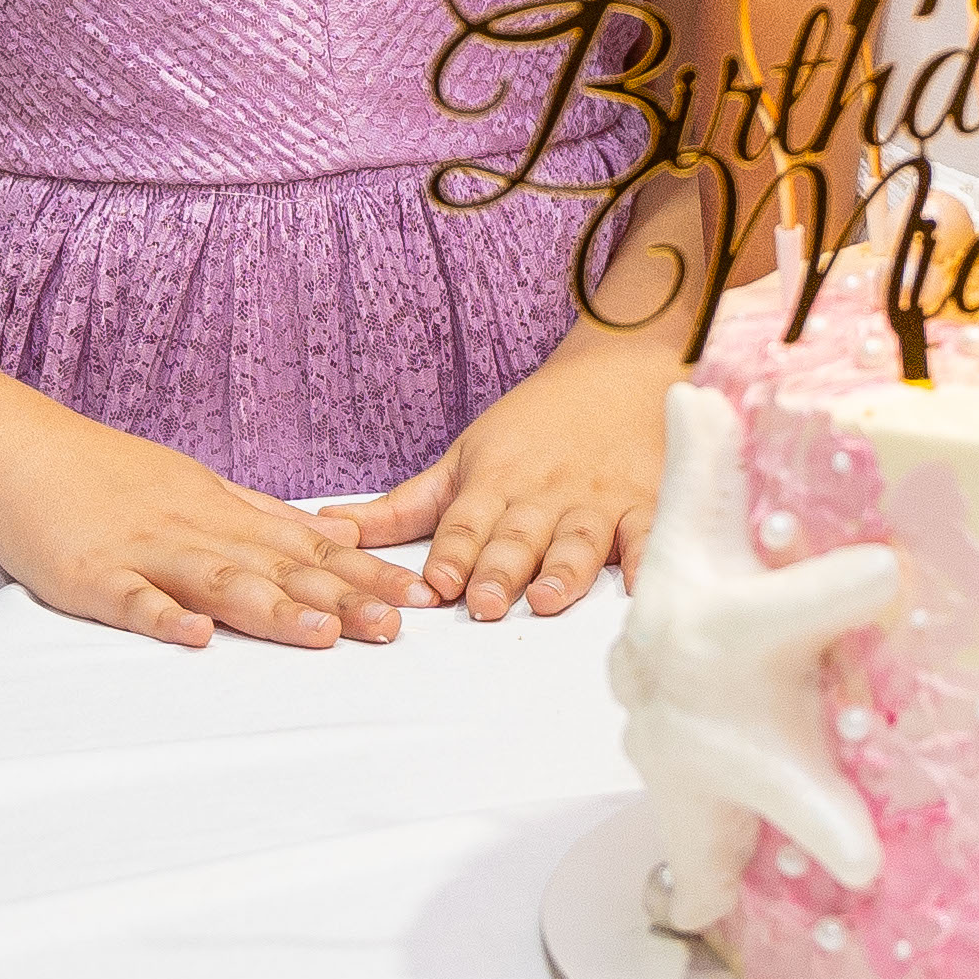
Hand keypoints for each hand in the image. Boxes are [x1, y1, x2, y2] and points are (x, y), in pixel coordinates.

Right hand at [0, 410, 422, 652]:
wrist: (22, 454)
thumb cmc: (112, 477)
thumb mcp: (204, 488)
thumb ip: (270, 517)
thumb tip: (341, 534)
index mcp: (226, 515)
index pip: (309, 549)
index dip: (365, 574)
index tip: (418, 597)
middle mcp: (197, 533)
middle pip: (277, 569)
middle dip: (339, 600)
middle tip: (395, 627)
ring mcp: (145, 553)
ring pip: (218, 583)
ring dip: (272, 610)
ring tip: (322, 636)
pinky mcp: (92, 575)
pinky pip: (133, 600)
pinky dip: (164, 618)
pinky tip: (196, 638)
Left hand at [355, 325, 671, 620]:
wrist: (615, 373)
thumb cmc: (531, 426)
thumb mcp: (463, 457)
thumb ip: (403, 506)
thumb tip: (328, 529)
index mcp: (496, 482)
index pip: (467, 523)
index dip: (452, 552)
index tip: (436, 584)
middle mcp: (544, 495)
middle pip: (519, 537)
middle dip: (500, 571)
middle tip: (483, 605)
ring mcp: (597, 501)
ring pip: (579, 541)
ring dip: (564, 571)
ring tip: (545, 599)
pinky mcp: (644, 504)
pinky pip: (649, 534)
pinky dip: (649, 559)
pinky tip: (645, 587)